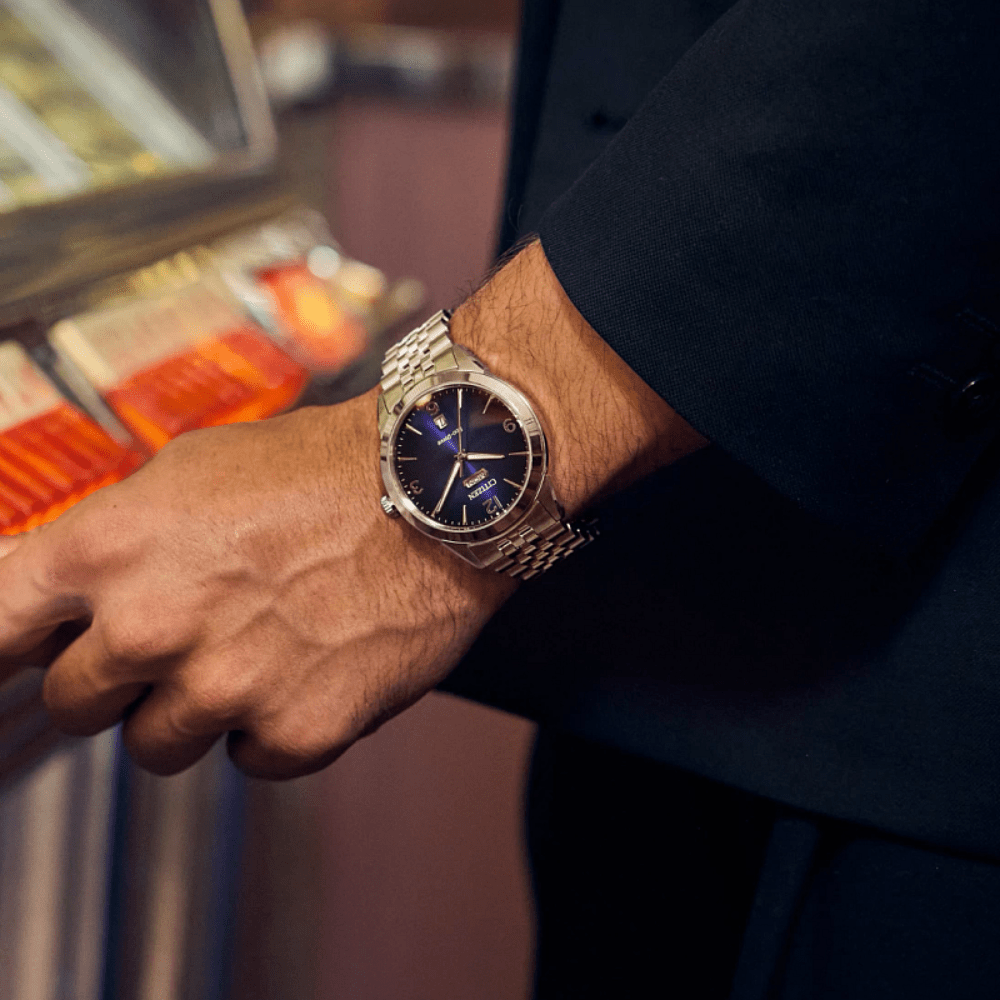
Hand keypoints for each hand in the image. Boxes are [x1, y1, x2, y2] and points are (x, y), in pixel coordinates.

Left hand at [0, 393, 512, 777]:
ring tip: (251, 651)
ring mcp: (224, 687)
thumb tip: (55, 582)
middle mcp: (152, 626)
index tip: (29, 655)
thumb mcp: (188, 472)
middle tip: (173, 641)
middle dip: (113, 679)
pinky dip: (270, 726)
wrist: (436, 489)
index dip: (12, 648)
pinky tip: (304, 668)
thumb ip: (108, 539)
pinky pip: (248, 761)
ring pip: (156, 746)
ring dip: (192, 710)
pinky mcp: (296, 732)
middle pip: (73, 706)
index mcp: (109, 549)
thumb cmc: (323, 469)